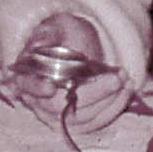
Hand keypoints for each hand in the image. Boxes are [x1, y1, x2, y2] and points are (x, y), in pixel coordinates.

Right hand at [11, 13, 132, 135]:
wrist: (75, 47)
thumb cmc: (62, 36)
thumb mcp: (55, 28)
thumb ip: (47, 35)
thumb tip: (38, 44)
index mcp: (26, 76)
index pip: (27, 86)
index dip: (37, 89)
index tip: (51, 87)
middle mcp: (37, 101)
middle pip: (59, 107)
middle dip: (92, 93)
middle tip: (116, 78)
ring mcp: (57, 116)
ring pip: (81, 118)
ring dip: (108, 100)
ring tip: (125, 79)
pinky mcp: (77, 123)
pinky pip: (96, 122)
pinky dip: (114, 108)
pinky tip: (126, 91)